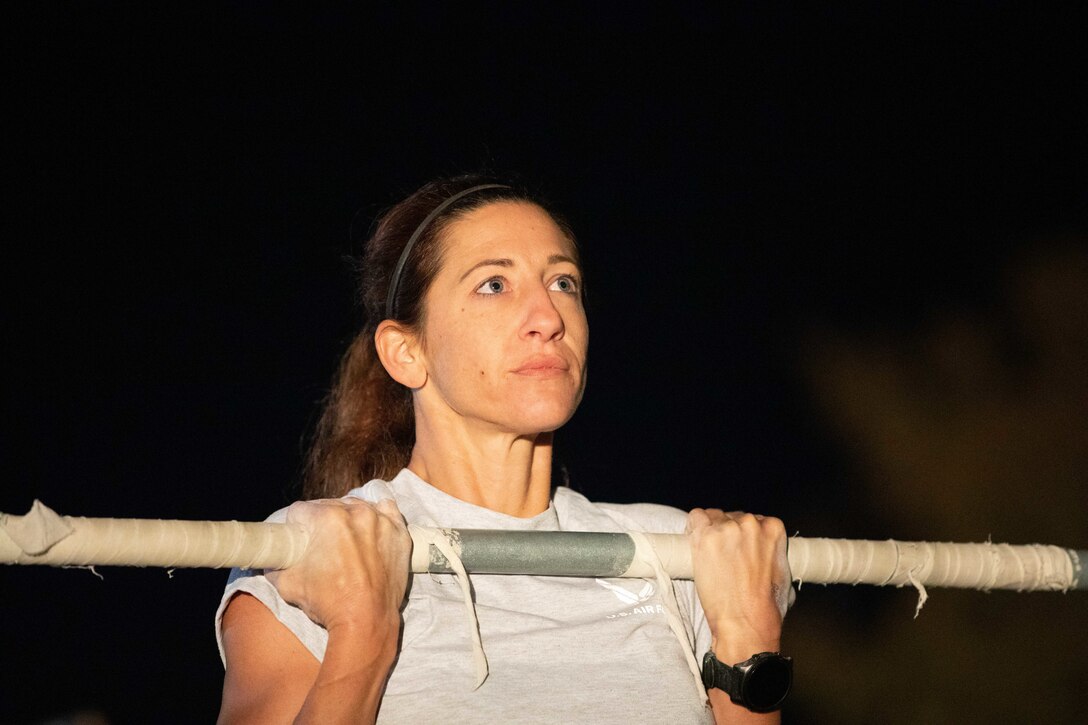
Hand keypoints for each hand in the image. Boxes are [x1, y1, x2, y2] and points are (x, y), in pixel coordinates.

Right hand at [266, 497, 411, 638]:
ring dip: (348, 520)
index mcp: (326, 519)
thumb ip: (274, 565)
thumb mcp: (287, 585)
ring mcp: (380, 520)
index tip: (299, 538)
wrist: (366, 621)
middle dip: (321, 524)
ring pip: (357, 508)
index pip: (301, 510)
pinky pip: (386, 511)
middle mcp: (355, 512)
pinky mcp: (399, 532)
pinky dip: (378, 518)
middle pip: (329, 507)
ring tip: (346, 544)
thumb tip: (270, 559)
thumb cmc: (328, 603)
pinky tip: (370, 532)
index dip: (296, 526)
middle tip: (321, 547)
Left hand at [687, 508, 789, 660]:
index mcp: (773, 529)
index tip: (737, 547)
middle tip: (723, 557)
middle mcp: (750, 524)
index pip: (753, 519)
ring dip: (710, 532)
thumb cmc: (764, 606)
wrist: (746, 622)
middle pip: (731, 517)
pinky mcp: (705, 537)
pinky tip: (696, 543)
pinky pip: (695, 518)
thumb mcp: (781, 572)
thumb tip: (762, 550)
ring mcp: (726, 529)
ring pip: (713, 517)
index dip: (743, 534)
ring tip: (710, 555)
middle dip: (727, 534)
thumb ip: (771, 552)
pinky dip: (693, 528)